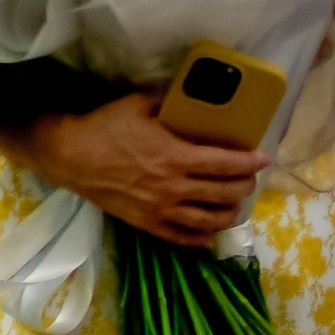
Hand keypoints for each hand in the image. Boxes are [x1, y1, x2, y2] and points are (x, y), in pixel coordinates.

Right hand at [0, 92, 262, 247]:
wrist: (69, 156)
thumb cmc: (106, 126)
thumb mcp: (142, 103)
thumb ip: (173, 101)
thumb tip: (196, 94)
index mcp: (176, 156)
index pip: (224, 163)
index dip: (249, 163)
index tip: (264, 160)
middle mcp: (172, 186)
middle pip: (222, 193)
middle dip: (243, 187)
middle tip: (251, 180)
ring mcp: (159, 209)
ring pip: (206, 220)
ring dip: (227, 215)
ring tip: (236, 207)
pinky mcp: (144, 223)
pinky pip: (178, 237)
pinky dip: (198, 239)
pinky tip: (209, 238)